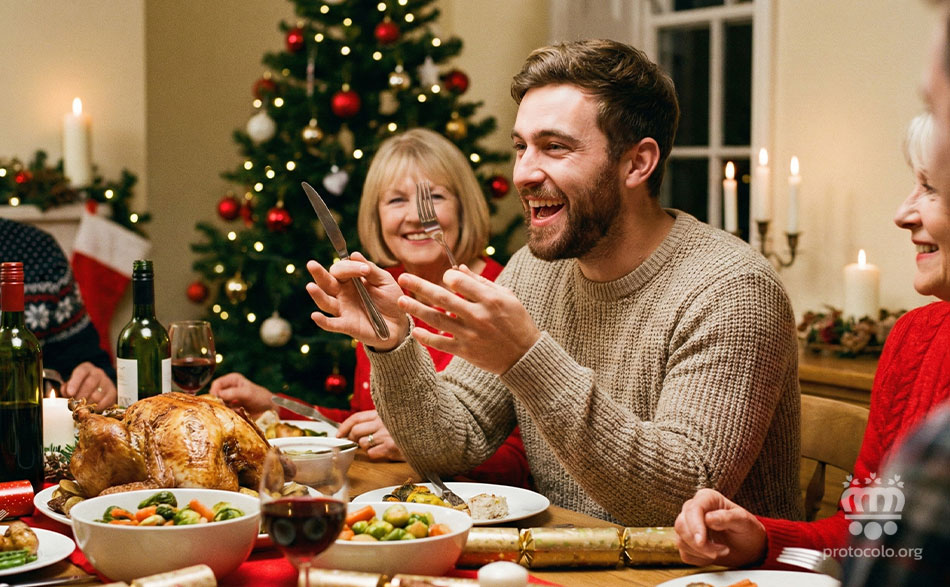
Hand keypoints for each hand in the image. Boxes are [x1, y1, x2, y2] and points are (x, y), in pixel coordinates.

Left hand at [62, 362, 116, 407]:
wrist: (95, 390)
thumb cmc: (79, 388)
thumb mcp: (70, 385)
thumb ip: (66, 388)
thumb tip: (67, 392)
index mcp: (86, 368)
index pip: (81, 372)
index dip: (75, 383)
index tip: (69, 393)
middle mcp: (98, 373)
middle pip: (90, 384)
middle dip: (81, 396)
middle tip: (75, 404)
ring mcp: (107, 382)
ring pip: (97, 395)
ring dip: (88, 404)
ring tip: (83, 407)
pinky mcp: (113, 392)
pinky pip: (105, 402)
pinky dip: (97, 407)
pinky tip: (93, 408)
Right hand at [209, 372, 274, 418]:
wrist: (269, 410)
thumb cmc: (260, 398)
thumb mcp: (247, 393)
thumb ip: (233, 393)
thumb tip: (219, 395)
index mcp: (232, 379)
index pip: (216, 384)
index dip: (214, 392)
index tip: (217, 401)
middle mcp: (229, 388)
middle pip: (215, 395)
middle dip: (217, 402)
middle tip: (222, 409)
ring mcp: (229, 399)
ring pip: (218, 404)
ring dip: (222, 409)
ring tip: (230, 413)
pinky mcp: (231, 409)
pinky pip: (223, 412)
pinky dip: (226, 414)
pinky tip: (232, 416)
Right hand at [306, 252, 408, 350]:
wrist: (399, 323)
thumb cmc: (390, 299)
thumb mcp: (384, 281)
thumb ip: (371, 270)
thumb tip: (354, 254)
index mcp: (351, 280)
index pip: (341, 269)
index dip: (350, 267)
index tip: (365, 270)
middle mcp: (342, 293)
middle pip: (326, 282)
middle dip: (319, 273)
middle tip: (311, 264)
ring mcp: (343, 309)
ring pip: (326, 302)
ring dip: (318, 295)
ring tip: (310, 286)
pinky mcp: (347, 326)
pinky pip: (332, 324)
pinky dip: (323, 321)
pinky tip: (315, 316)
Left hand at [337, 410, 404, 461]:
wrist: (428, 436)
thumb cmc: (409, 427)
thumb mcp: (393, 417)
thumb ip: (376, 420)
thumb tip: (354, 429)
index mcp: (381, 413)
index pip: (356, 417)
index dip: (344, 426)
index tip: (339, 434)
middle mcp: (382, 422)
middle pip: (355, 431)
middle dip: (351, 438)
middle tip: (353, 442)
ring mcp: (386, 435)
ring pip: (362, 443)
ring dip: (365, 447)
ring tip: (376, 445)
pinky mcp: (390, 447)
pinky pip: (371, 453)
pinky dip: (374, 454)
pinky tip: (383, 451)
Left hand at [396, 265, 540, 373]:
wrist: (525, 356)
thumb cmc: (517, 322)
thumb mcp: (506, 297)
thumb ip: (481, 283)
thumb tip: (458, 269)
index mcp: (489, 299)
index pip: (459, 282)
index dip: (448, 277)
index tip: (445, 278)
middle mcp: (478, 315)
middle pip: (442, 298)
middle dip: (419, 286)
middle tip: (402, 278)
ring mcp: (470, 334)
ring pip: (437, 319)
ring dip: (416, 309)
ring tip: (400, 301)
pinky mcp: (465, 351)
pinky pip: (440, 343)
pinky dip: (426, 337)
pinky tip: (414, 330)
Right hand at [674, 488, 767, 567]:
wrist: (748, 547)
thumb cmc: (747, 530)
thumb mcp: (744, 522)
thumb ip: (728, 518)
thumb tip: (709, 518)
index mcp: (707, 498)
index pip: (692, 509)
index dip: (695, 525)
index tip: (701, 541)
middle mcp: (693, 509)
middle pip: (681, 525)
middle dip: (700, 543)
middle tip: (723, 550)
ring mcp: (688, 526)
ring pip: (681, 540)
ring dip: (702, 552)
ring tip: (723, 551)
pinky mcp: (686, 542)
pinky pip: (685, 553)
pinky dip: (699, 559)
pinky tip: (713, 555)